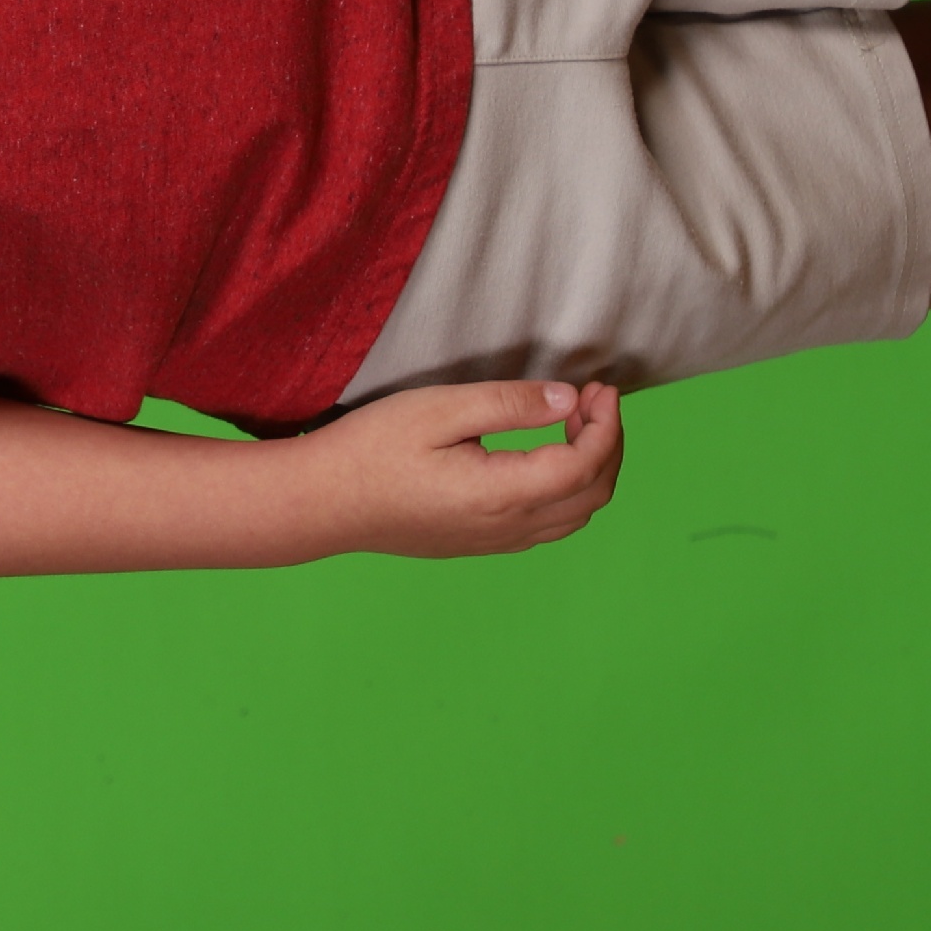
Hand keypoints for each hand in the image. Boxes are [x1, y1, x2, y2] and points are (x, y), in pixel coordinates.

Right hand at [299, 379, 624, 556]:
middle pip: (592, 494)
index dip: (607, 424)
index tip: (601, 387)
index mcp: (502, 493)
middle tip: (594, 399)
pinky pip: (547, 525)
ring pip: (575, 515)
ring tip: (574, 423)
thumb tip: (567, 399)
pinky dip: (568, 490)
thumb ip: (508, 404)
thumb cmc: (371, 449)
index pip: (586, 464)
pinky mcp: (479, 543)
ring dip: (590, 469)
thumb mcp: (439, 409)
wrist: (322, 503)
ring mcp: (494, 542)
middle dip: (608, 443)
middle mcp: (507, 526)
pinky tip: (545, 457)